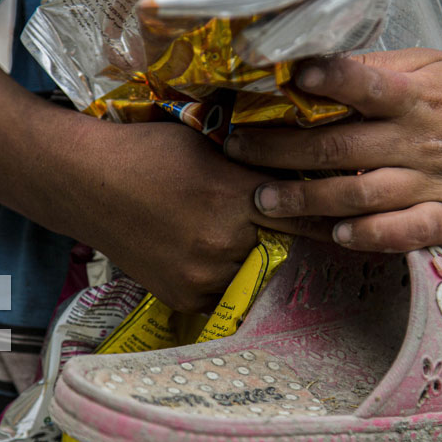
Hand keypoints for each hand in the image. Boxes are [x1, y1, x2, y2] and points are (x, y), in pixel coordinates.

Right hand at [56, 121, 332, 311]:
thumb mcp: (210, 143)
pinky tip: (208, 254)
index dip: (331, 219)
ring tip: (232, 238)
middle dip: (286, 238)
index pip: (306, 216)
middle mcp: (224, 244)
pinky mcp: (184, 298)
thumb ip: (257, 163)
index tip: (357, 223)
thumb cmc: (148, 150)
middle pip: (281, 249)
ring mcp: (203, 277)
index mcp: (235, 199)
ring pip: (252, 272)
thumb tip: (302, 168)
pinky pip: (223, 293)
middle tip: (288, 229)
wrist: (84, 182)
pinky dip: (223, 276)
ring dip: (253, 259)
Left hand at [223, 49, 441, 251]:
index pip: (367, 84)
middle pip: (342, 147)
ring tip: (264, 200)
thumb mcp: (428, 64)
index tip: (290, 78)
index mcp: (416, 95)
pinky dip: (370, 236)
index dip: (329, 81)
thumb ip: (374, 70)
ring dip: (307, 199)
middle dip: (280, 150)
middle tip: (236, 151)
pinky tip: (337, 235)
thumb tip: (311, 70)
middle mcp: (422, 139)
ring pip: (361, 195)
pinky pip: (405, 232)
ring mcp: (435, 182)